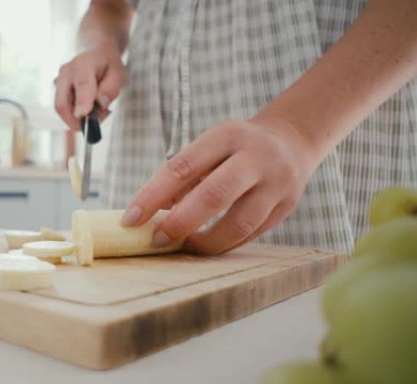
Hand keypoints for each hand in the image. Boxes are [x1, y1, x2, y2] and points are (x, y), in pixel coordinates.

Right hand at [54, 42, 125, 129]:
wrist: (96, 53)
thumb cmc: (108, 65)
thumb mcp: (118, 74)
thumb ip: (110, 89)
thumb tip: (100, 104)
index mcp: (84, 64)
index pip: (82, 85)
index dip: (83, 102)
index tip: (84, 116)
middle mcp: (66, 72)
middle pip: (62, 104)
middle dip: (76, 121)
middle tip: (94, 125)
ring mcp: (59, 81)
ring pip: (62, 109)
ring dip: (78, 118)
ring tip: (98, 111)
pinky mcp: (58, 89)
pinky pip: (64, 107)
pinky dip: (76, 114)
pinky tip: (90, 108)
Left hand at [121, 115, 319, 254]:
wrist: (292, 140)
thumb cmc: (236, 148)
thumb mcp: (210, 147)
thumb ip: (183, 176)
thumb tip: (148, 215)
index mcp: (227, 136)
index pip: (182, 166)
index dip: (152, 196)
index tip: (131, 219)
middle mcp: (256, 157)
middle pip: (214, 195)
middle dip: (180, 223)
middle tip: (157, 240)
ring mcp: (277, 183)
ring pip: (239, 223)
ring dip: (205, 242)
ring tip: (184, 246)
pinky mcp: (286, 207)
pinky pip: (251, 235)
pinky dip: (224, 245)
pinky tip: (207, 246)